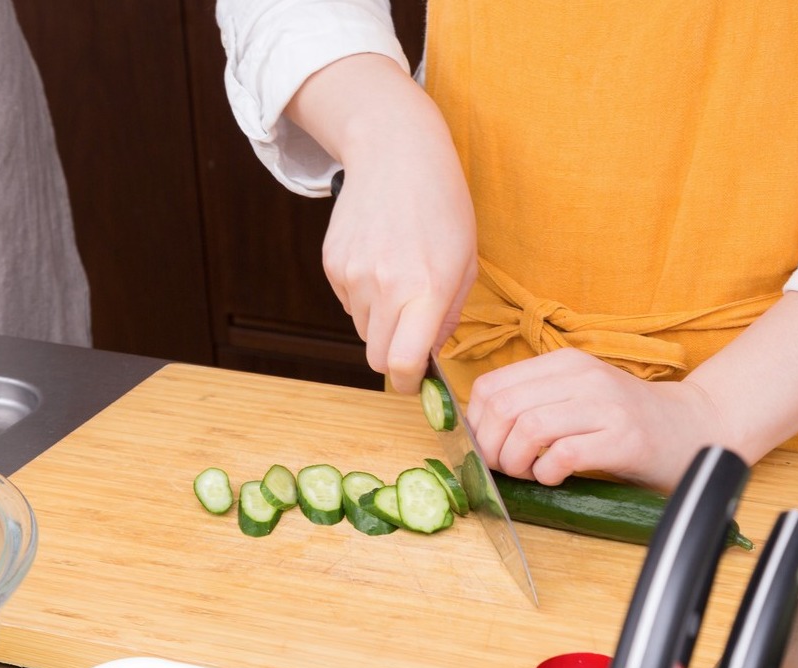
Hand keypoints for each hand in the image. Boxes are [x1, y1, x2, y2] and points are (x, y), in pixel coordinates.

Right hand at [323, 150, 474, 392]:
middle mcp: (384, 286)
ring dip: (381, 322)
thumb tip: (429, 354)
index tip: (415, 383)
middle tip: (413, 337)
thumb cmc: (442, 207)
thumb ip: (448, 316)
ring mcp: (353, 274)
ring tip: (400, 281)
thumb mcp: (465, 262)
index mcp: (425, 290)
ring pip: (363, 330)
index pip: (402, 363)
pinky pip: (348, 303)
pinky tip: (381, 261)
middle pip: (377, 357)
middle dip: (396, 358)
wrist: (396, 154)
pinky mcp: (332, 263)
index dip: (408, 383)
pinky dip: (364, 297)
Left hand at [464, 348, 721, 492]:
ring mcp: (605, 406)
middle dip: (492, 448)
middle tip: (506, 468)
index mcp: (566, 362)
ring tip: (531, 473)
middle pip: (504, 408)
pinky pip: (564, 455)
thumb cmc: (629, 420)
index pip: (492, 386)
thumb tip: (479, 430)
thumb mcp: (579, 395)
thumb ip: (537, 401)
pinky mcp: (623, 439)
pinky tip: (556, 477)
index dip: (476, 423)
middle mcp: (584, 377)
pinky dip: (547, 473)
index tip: (486, 447)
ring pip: (529, 429)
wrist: (695, 427)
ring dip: (517, 462)